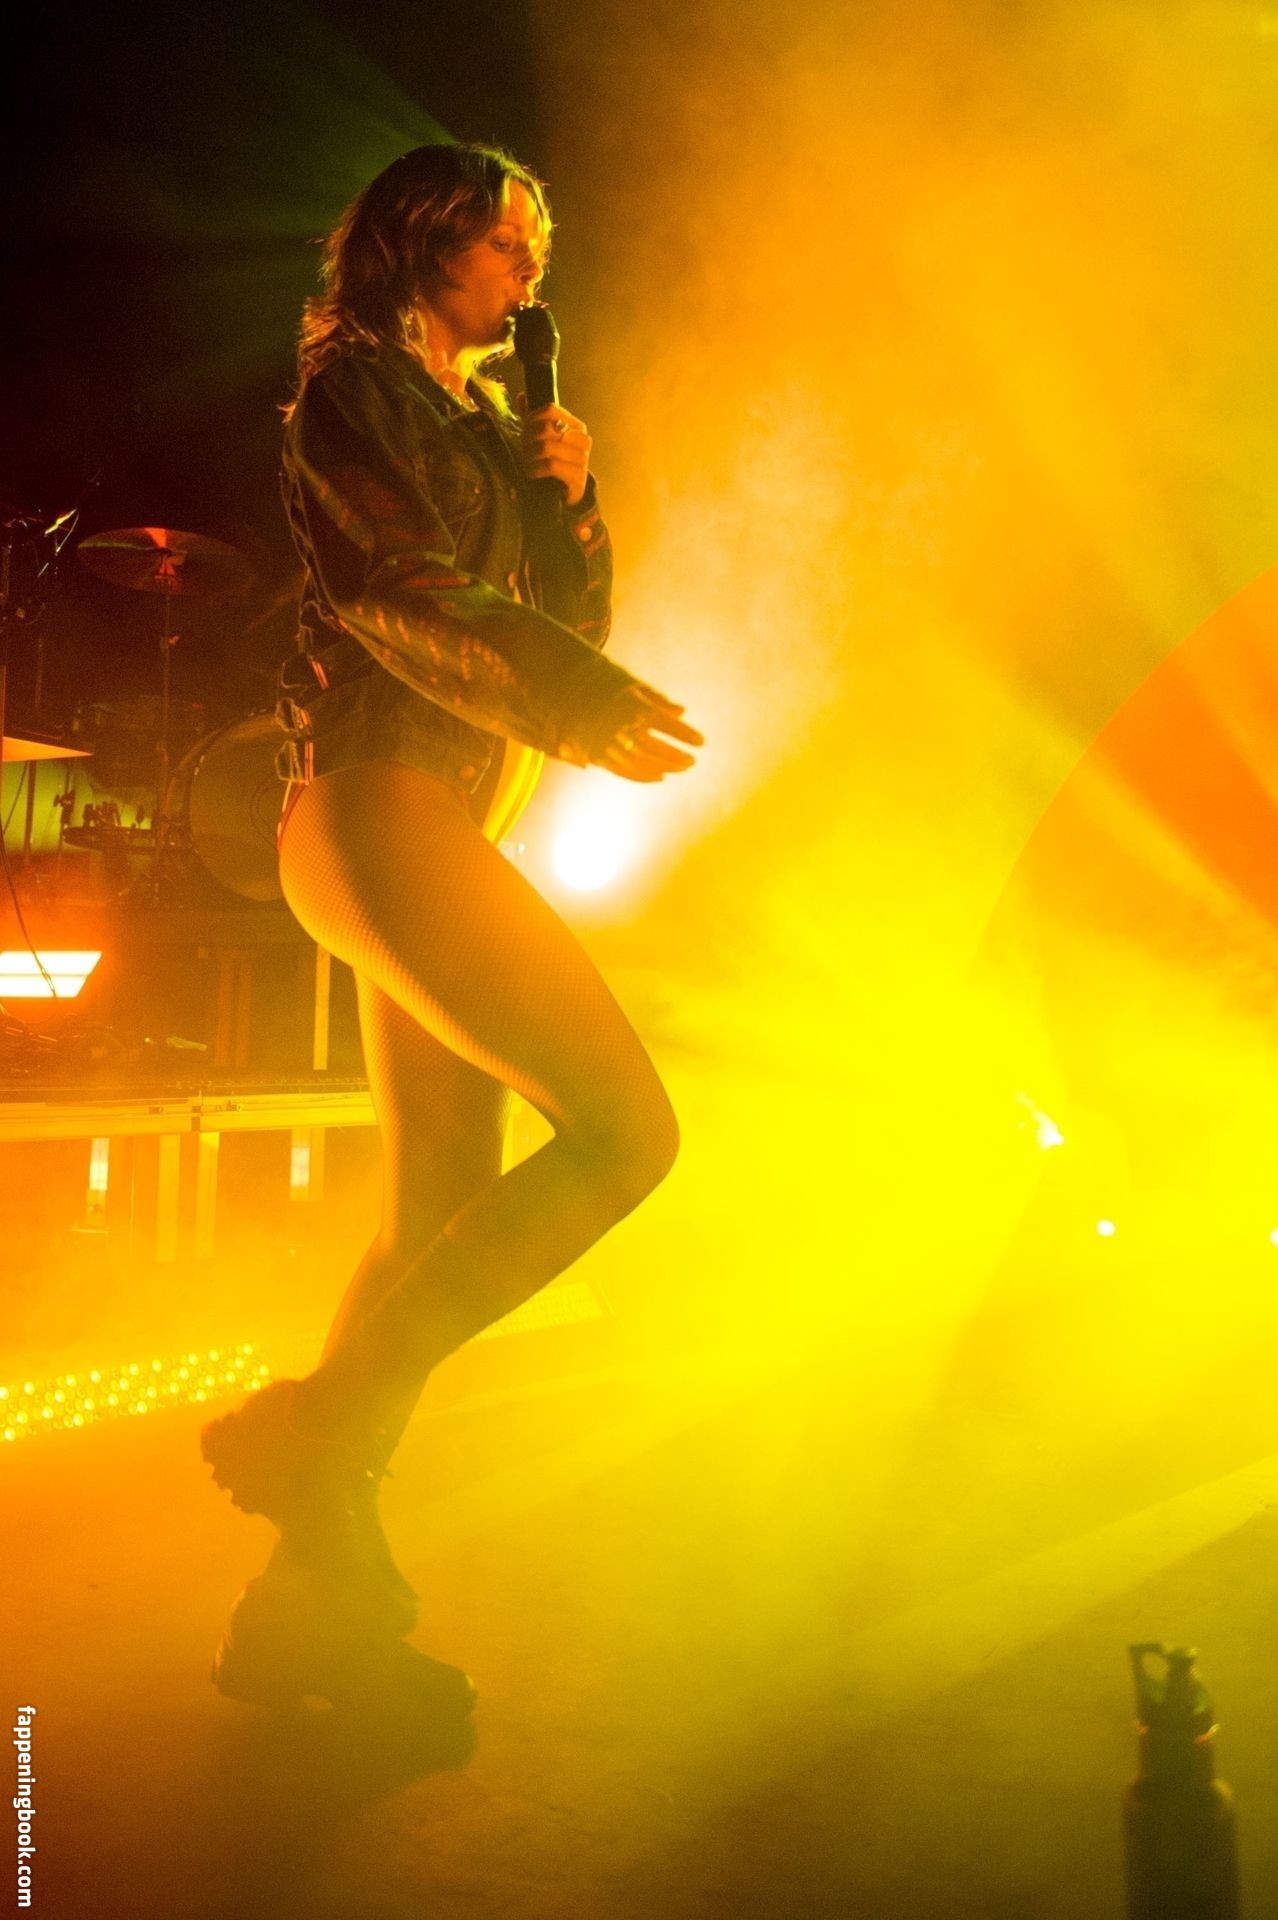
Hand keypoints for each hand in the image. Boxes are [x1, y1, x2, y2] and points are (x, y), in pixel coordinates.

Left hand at [521, 402, 591, 507]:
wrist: (566, 492)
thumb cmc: (554, 461)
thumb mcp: (544, 439)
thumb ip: (533, 418)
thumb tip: (523, 396)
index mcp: (577, 427)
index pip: (550, 410)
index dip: (532, 418)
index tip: (525, 431)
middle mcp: (583, 440)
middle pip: (546, 429)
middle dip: (528, 440)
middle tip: (525, 450)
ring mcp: (582, 459)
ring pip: (546, 447)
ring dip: (530, 456)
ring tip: (527, 462)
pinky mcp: (577, 476)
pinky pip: (550, 465)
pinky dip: (535, 469)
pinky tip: (532, 472)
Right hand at [586, 682, 703, 782]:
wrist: (567, 693)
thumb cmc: (607, 687)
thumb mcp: (633, 686)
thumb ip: (658, 700)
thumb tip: (682, 711)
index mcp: (630, 705)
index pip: (664, 722)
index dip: (684, 734)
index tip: (701, 742)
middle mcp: (619, 726)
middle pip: (654, 747)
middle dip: (676, 756)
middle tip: (692, 761)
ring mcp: (608, 743)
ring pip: (640, 762)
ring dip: (664, 767)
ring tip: (681, 768)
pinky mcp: (597, 755)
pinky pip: (623, 771)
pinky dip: (643, 776)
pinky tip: (660, 776)